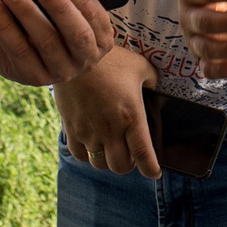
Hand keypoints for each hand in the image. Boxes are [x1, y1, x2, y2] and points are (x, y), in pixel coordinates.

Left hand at [0, 0, 115, 84]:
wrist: (32, 50)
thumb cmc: (53, 19)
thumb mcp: (66, 7)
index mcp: (102, 37)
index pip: (93, 13)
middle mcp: (86, 58)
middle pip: (76, 33)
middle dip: (58, 6)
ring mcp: (61, 72)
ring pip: (46, 42)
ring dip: (27, 13)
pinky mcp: (34, 77)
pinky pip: (20, 52)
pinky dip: (5, 28)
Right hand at [57, 46, 159, 177]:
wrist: (75, 54)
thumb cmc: (111, 59)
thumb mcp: (141, 67)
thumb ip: (153, 81)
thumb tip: (156, 89)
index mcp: (131, 116)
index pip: (144, 154)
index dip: (151, 169)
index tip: (155, 172)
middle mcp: (110, 129)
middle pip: (120, 167)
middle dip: (129, 165)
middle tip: (131, 155)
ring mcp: (88, 130)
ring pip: (99, 164)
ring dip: (108, 161)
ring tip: (111, 149)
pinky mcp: (71, 128)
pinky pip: (79, 155)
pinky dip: (87, 155)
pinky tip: (92, 143)